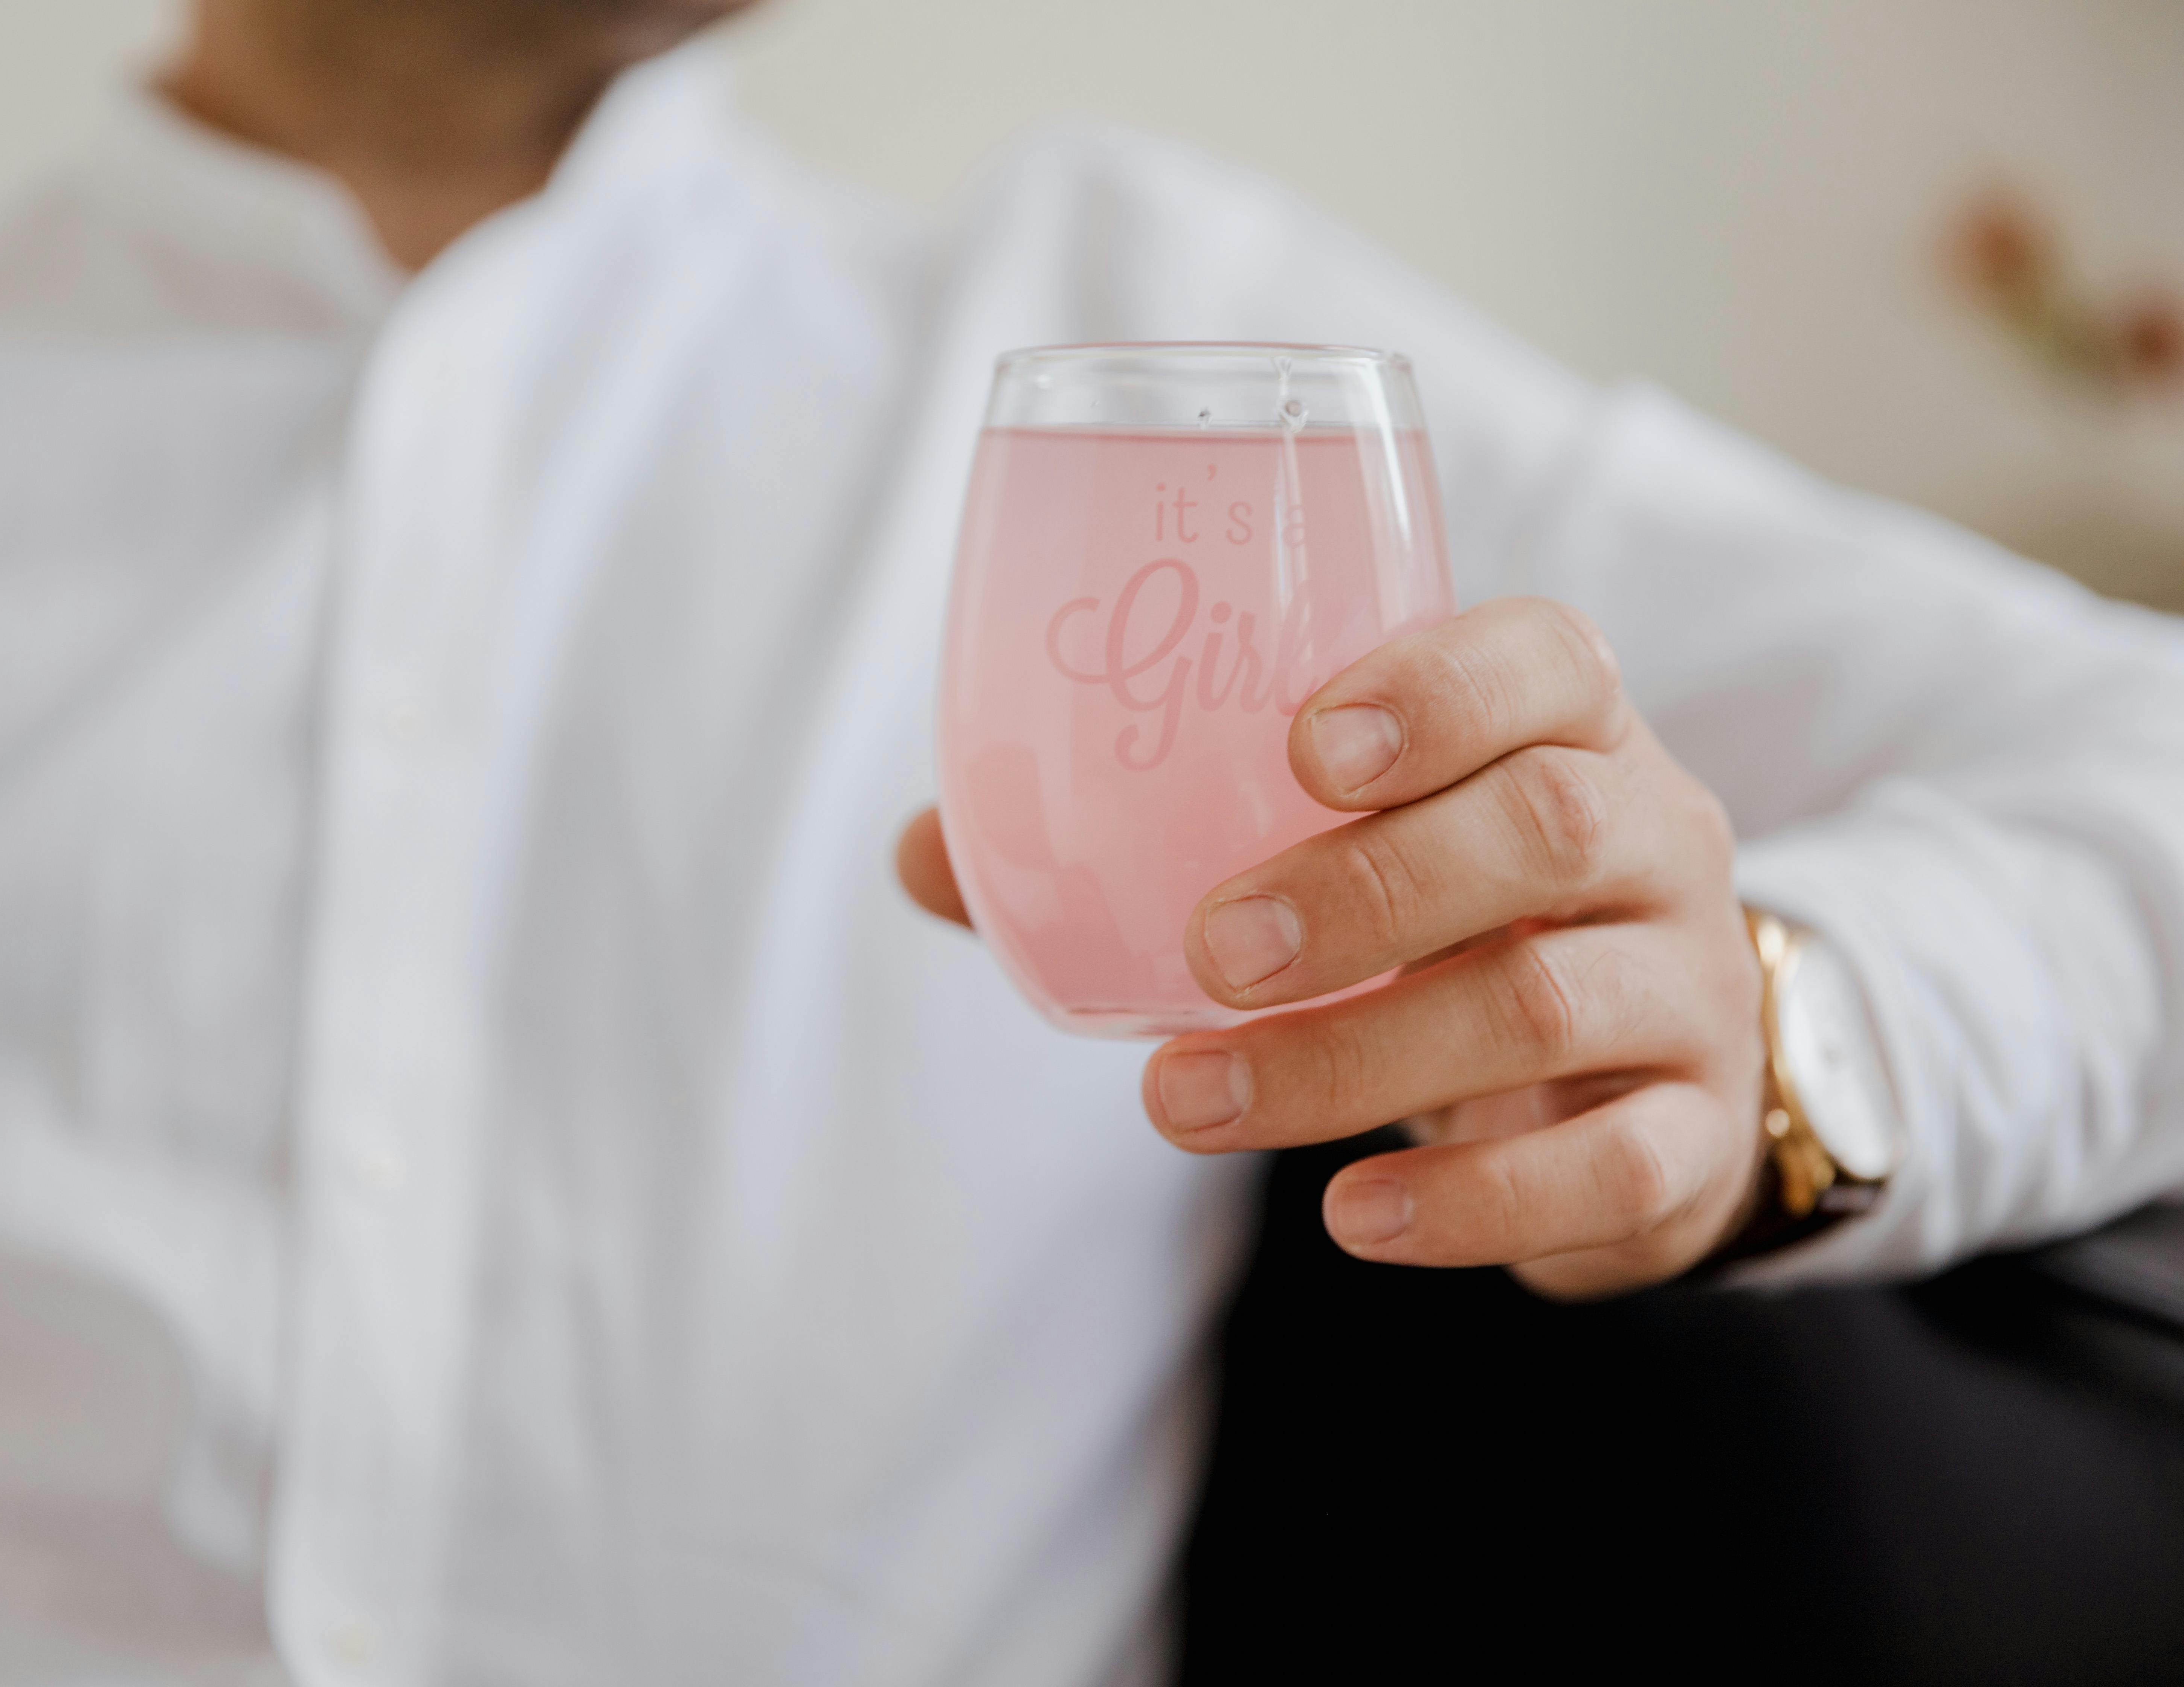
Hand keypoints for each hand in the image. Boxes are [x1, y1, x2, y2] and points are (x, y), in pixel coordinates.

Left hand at [899, 598, 1766, 1298]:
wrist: (1627, 1055)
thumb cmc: (1442, 911)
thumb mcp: (1338, 844)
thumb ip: (1146, 839)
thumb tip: (930, 852)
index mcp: (1565, 726)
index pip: (1540, 660)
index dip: (1435, 690)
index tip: (1302, 748)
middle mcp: (1655, 835)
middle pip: (1543, 829)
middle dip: (1367, 889)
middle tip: (1213, 952)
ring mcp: (1689, 985)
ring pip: (1548, 1002)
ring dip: (1354, 1059)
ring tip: (1190, 1103)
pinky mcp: (1694, 1131)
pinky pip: (1609, 1167)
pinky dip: (1473, 1199)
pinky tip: (1352, 1216)